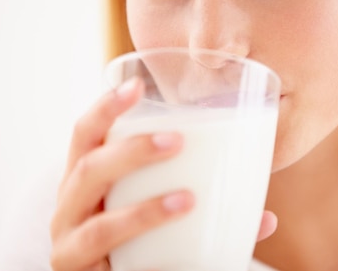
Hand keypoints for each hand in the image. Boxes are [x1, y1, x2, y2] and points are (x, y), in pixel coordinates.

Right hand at [49, 78, 278, 270]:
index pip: (84, 135)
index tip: (136, 85)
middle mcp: (69, 211)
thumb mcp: (151, 211)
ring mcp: (71, 249)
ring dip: (145, 212)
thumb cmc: (136, 241)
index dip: (105, 108)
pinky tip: (173, 265)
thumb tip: (268, 218)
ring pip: (101, 227)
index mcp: (85, 182)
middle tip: (176, 141)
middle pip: (88, 170)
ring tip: (187, 200)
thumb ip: (198, 202)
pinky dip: (150, 268)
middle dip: (132, 151)